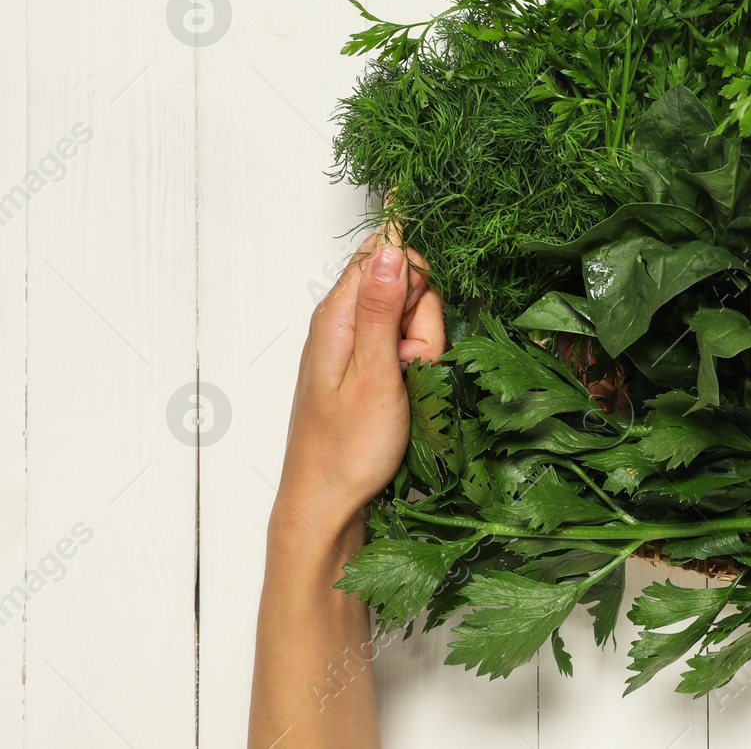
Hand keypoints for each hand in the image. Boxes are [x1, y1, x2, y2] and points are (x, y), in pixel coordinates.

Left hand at [274, 233, 445, 540]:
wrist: (327, 504)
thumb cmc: (347, 448)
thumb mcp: (374, 373)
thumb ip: (382, 306)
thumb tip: (389, 246)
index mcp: (337, 315)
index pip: (386, 255)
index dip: (416, 282)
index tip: (416, 323)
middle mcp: (343, 322)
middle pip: (405, 289)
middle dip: (423, 323)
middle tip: (409, 366)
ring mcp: (356, 347)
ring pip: (411, 321)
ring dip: (423, 352)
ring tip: (405, 388)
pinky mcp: (368, 368)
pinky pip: (405, 349)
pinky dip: (417, 369)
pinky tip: (407, 396)